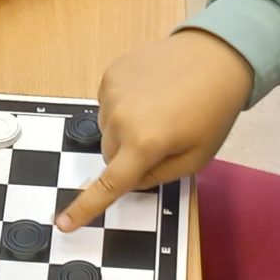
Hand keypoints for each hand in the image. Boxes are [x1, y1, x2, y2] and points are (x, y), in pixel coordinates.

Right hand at [57, 30, 252, 229]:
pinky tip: (151, 94)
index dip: (85, 207)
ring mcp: (111, 93)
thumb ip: (159, 176)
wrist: (215, 55)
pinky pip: (108, 105)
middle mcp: (120, 119)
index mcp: (145, 144)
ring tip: (160, 111)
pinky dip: (124, 107)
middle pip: (110, 156)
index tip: (63, 223)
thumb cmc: (213, 110)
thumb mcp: (196, 158)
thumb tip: (130, 180)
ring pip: (107, 130)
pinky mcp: (110, 75)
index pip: (108, 184)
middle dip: (129, 157)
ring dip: (126, 130)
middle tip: (162, 139)